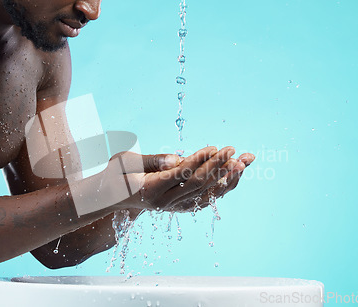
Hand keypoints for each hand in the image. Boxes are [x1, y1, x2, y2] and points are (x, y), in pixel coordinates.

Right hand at [108, 146, 251, 211]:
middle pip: (197, 184)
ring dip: (226, 177)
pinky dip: (222, 186)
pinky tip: (235, 173)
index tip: (214, 147)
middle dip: (217, 166)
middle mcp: (165, 202)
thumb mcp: (126, 162)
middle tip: (232, 150)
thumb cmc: (118, 174)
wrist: (114, 198)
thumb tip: (176, 159)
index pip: (181, 174)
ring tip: (243, 161)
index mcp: (150, 189)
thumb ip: (152, 160)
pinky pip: (206, 198)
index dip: (199, 161)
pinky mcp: (181, 206)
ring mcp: (174, 207)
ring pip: (205, 193)